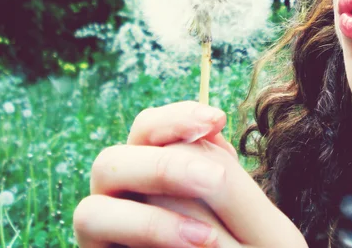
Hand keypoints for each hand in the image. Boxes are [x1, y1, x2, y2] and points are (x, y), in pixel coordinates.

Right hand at [73, 101, 307, 247]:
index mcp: (162, 169)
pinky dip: (148, 228)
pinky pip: (96, 222)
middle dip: (166, 161)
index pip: (154, 126)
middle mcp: (129, 190)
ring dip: (153, 205)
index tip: (217, 119)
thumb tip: (208, 131)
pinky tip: (195, 243)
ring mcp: (109, 221)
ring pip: (100, 184)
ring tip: (207, 236)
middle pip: (121, 150)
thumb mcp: (255, 226)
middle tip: (212, 181)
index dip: (178, 116)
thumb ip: (231, 182)